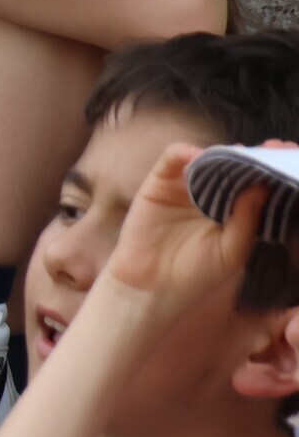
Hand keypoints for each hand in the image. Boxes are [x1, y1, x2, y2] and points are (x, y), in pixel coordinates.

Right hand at [98, 143, 262, 314]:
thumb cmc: (194, 274)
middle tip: (274, 148)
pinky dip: (185, 152)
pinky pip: (172, 158)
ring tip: (240, 152)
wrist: (150, 288)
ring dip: (225, 151)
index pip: (258, 181)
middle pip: (237, 164)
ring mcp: (186, 186)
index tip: (288, 157)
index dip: (273, 168)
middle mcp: (212, 193)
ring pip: (209, 157)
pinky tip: (198, 157)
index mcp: (236, 209)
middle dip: (256, 154)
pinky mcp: (159, 183)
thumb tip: (262, 186)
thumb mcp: (232, 251)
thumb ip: (248, 220)